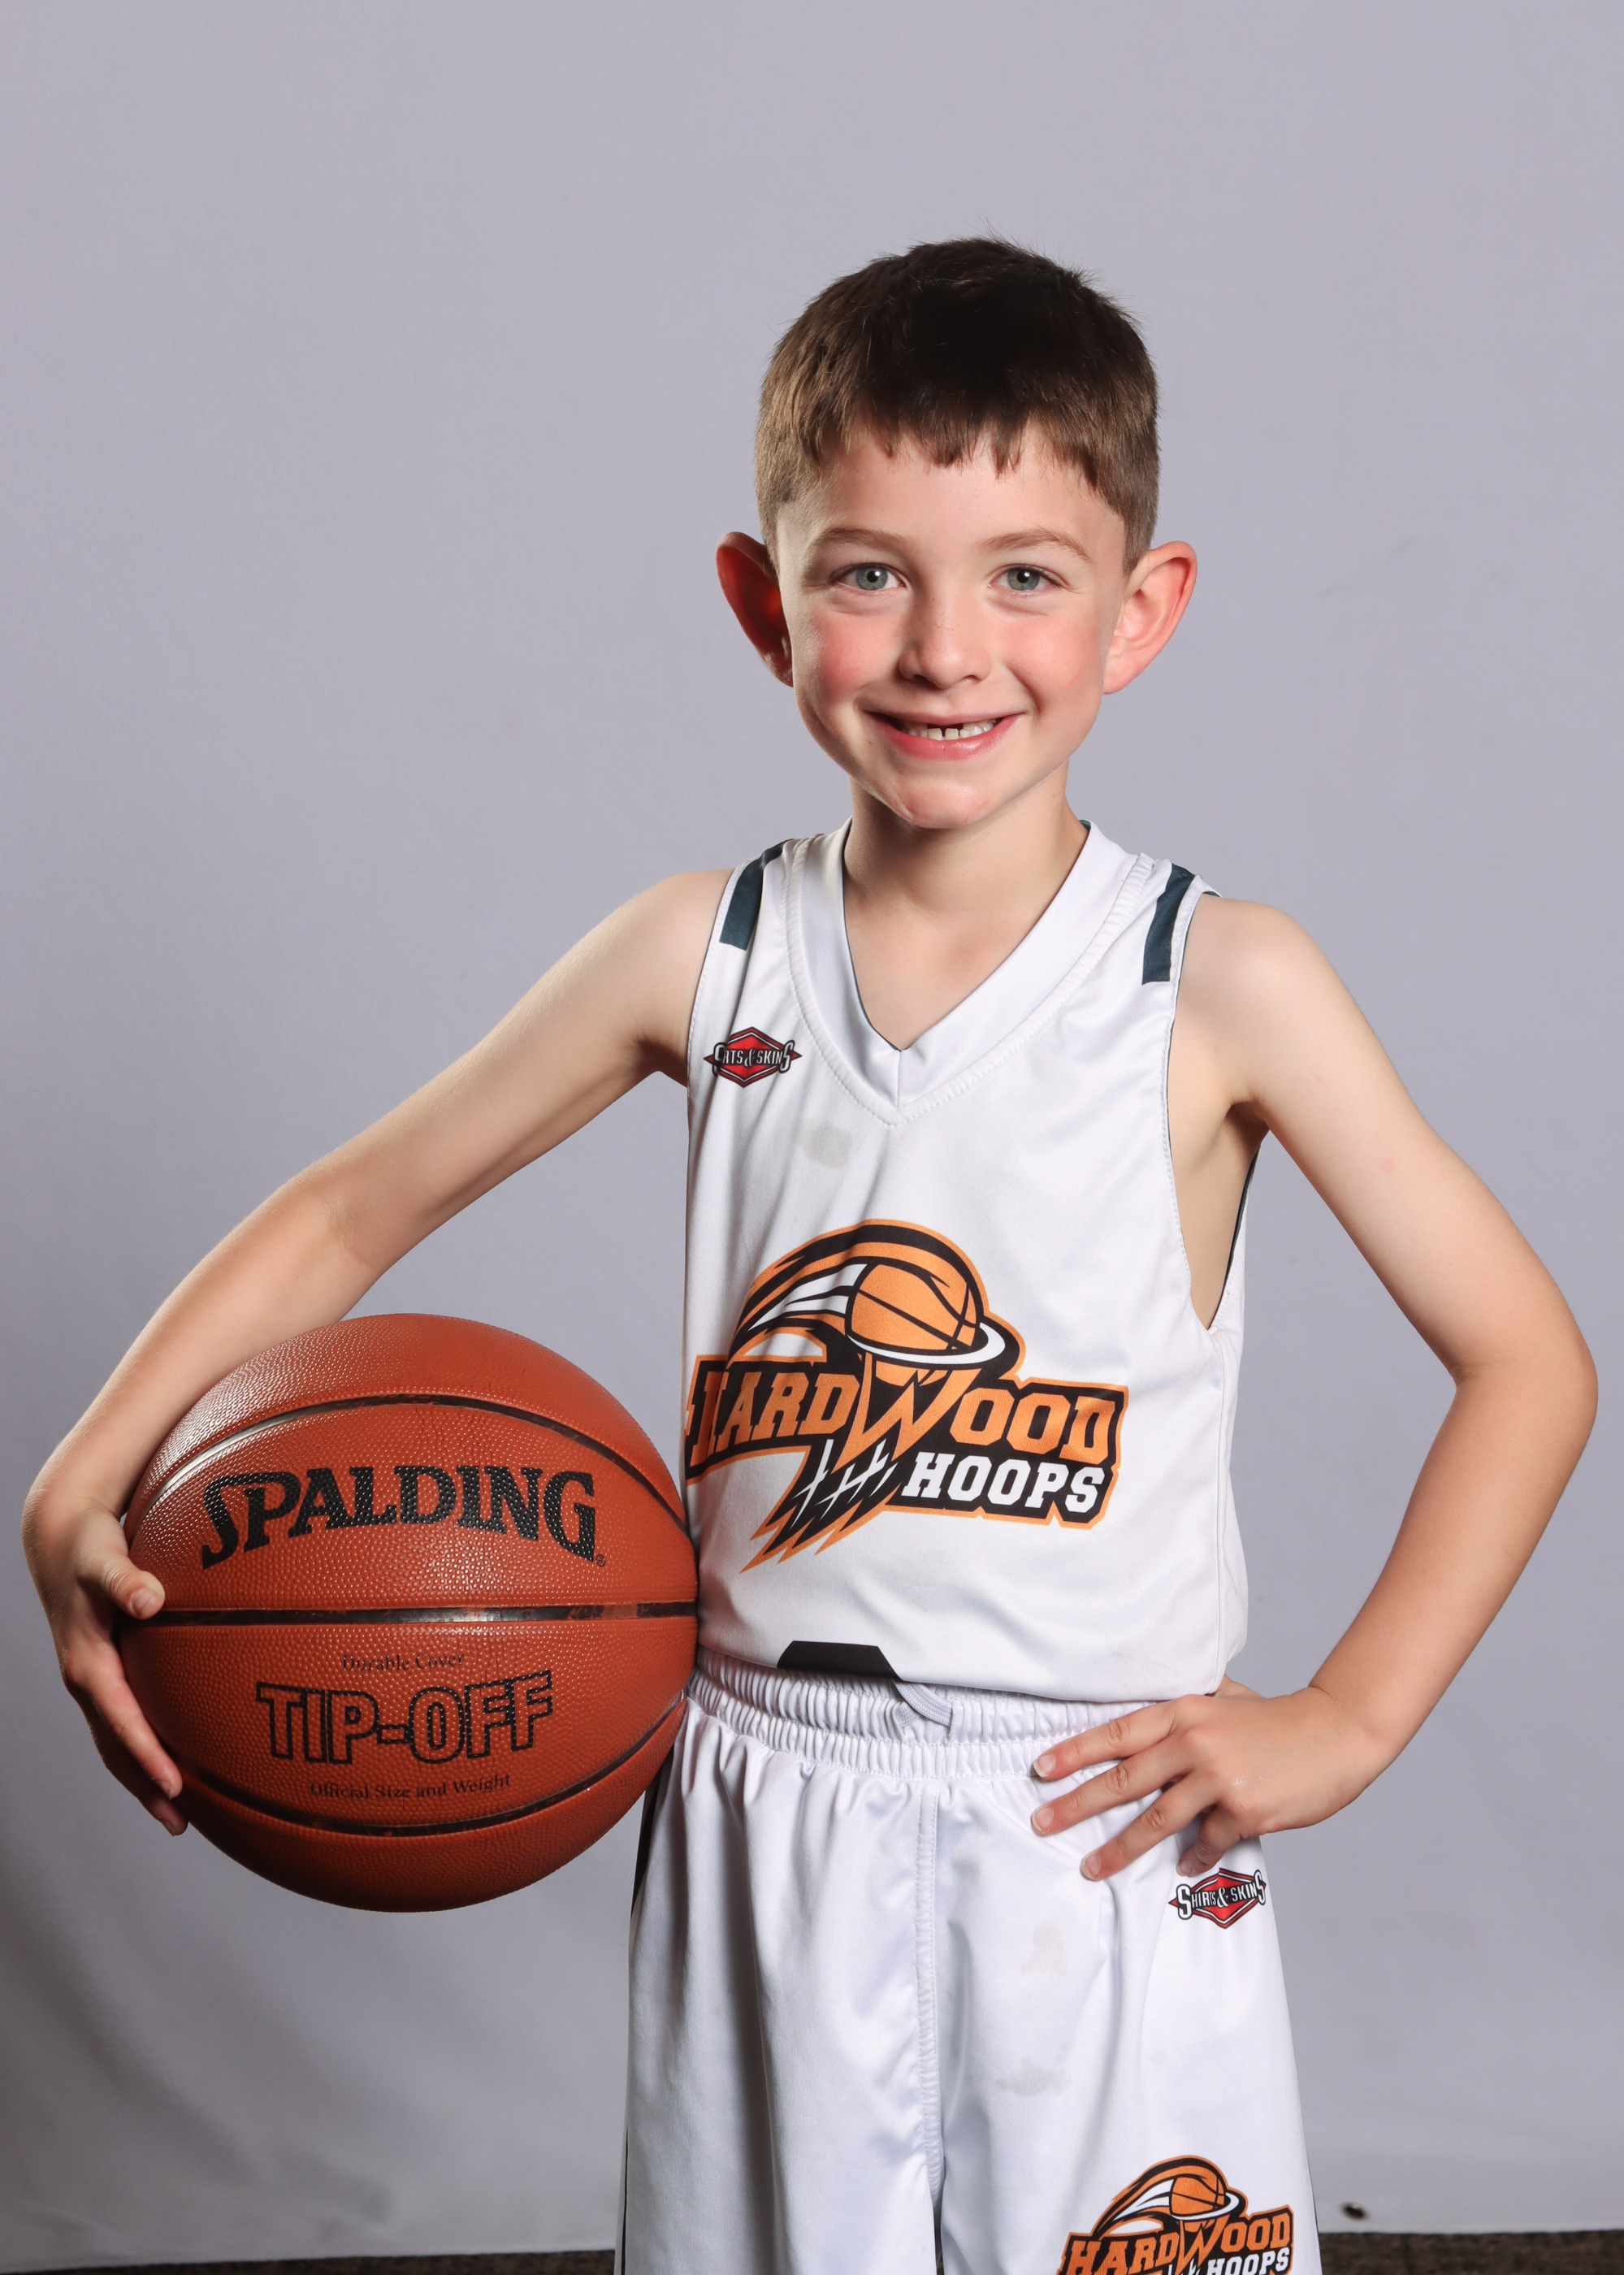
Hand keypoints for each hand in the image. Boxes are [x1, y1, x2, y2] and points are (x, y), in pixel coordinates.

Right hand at [22, 1485, 187, 1834]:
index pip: (120, 1720)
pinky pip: (122, 1721)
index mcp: (86, 1663)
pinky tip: (175, 1758)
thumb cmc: (89, 1546)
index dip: (147, 1754)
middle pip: (115, 1747)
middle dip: (145, 1786)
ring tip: (179, 1813)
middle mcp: (86, 1680)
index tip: (176, 1784)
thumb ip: (125, 1579)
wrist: (60, 1539)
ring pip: (116, 1742)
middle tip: (181, 1823)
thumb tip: (149, 1599)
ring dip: (143, 1778)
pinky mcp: (102, 1673)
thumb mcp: (103, 1558)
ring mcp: (92, 1681)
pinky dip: (144, 1748)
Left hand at [1029, 1678, 1386, 1879]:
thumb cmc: (1276, 1719)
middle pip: (1123, 1779)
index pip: (1117, 1733)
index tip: (1041, 1770)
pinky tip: (1183, 1867)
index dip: (1075, 1752)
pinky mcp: (1244, 1811)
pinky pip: (1205, 1842)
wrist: (1336, 1733)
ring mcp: (1219, 1778)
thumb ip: (1185, 1710)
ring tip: (1090, 1867)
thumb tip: (1142, 1722)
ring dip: (1118, 1848)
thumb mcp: (1225, 1698)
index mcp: (1185, 1711)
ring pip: (1155, 1819)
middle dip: (1076, 1804)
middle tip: (1041, 1822)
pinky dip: (1192, 1857)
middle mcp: (1195, 1742)